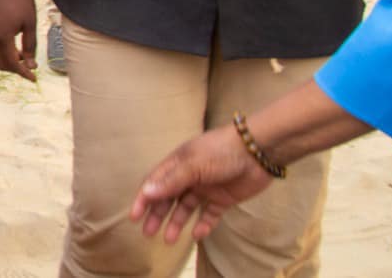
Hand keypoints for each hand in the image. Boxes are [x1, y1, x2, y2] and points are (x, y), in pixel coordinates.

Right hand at [0, 0, 37, 80]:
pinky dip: (5, 50)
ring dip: (10, 60)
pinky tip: (16, 45)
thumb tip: (30, 65)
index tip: (35, 79)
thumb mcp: (30, 24)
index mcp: (1, 38)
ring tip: (25, 58)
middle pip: (2, 63)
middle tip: (31, 70)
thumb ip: (29, 46)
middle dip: (16, 69)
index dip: (24, 73)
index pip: (12, 64)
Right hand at [131, 126, 272, 243]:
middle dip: (157, 215)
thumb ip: (171, 181)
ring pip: (186, 209)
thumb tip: (146, 193)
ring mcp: (206, 188)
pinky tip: (197, 235)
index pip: (155, 183)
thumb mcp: (193, 165)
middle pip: (168, 198)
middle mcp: (189, 177)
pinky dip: (203, 225)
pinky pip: (210, 215)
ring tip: (169, 240)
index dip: (144, 199)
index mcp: (177, 164)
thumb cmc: (220, 152)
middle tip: (148, 234)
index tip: (134, 217)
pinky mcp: (223, 199)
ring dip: (177, 223)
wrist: (257, 151)